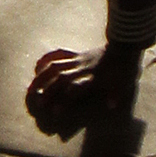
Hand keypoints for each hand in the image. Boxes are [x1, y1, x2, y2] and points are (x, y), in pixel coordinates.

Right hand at [24, 43, 138, 140]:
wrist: (124, 45)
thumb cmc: (124, 68)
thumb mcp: (124, 83)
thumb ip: (116, 94)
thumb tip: (112, 106)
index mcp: (92, 78)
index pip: (74, 89)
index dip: (64, 100)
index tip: (54, 112)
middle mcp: (81, 69)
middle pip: (60, 79)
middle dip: (47, 91)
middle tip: (37, 103)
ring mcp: (77, 60)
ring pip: (54, 66)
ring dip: (41, 77)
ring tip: (30, 88)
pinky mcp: (76, 54)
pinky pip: (59, 54)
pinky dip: (47, 59)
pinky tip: (37, 66)